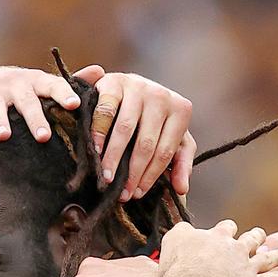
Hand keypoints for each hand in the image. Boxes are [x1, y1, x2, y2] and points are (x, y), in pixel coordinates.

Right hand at [0, 66, 82, 141]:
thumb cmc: (20, 90)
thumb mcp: (42, 85)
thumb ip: (69, 83)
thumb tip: (102, 72)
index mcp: (35, 81)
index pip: (52, 85)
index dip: (64, 93)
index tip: (75, 104)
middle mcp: (13, 83)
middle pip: (26, 100)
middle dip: (35, 118)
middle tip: (44, 136)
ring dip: (0, 120)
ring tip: (4, 136)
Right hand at [79, 69, 194, 199]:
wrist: (129, 86)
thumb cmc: (154, 118)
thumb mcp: (174, 137)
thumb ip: (181, 162)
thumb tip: (182, 189)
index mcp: (181, 110)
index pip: (165, 151)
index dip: (151, 176)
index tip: (137, 194)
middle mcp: (162, 95)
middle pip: (146, 143)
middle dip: (133, 172)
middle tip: (122, 194)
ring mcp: (138, 86)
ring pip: (125, 129)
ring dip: (114, 157)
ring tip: (106, 178)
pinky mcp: (114, 82)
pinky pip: (105, 112)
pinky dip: (99, 133)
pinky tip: (95, 151)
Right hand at [158, 220, 277, 276]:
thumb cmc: (179, 266)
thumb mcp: (175, 239)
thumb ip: (182, 231)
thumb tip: (186, 229)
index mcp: (218, 237)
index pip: (227, 228)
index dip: (229, 230)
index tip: (230, 231)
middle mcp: (236, 249)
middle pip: (252, 239)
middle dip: (257, 237)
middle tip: (260, 236)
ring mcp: (248, 267)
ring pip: (269, 258)